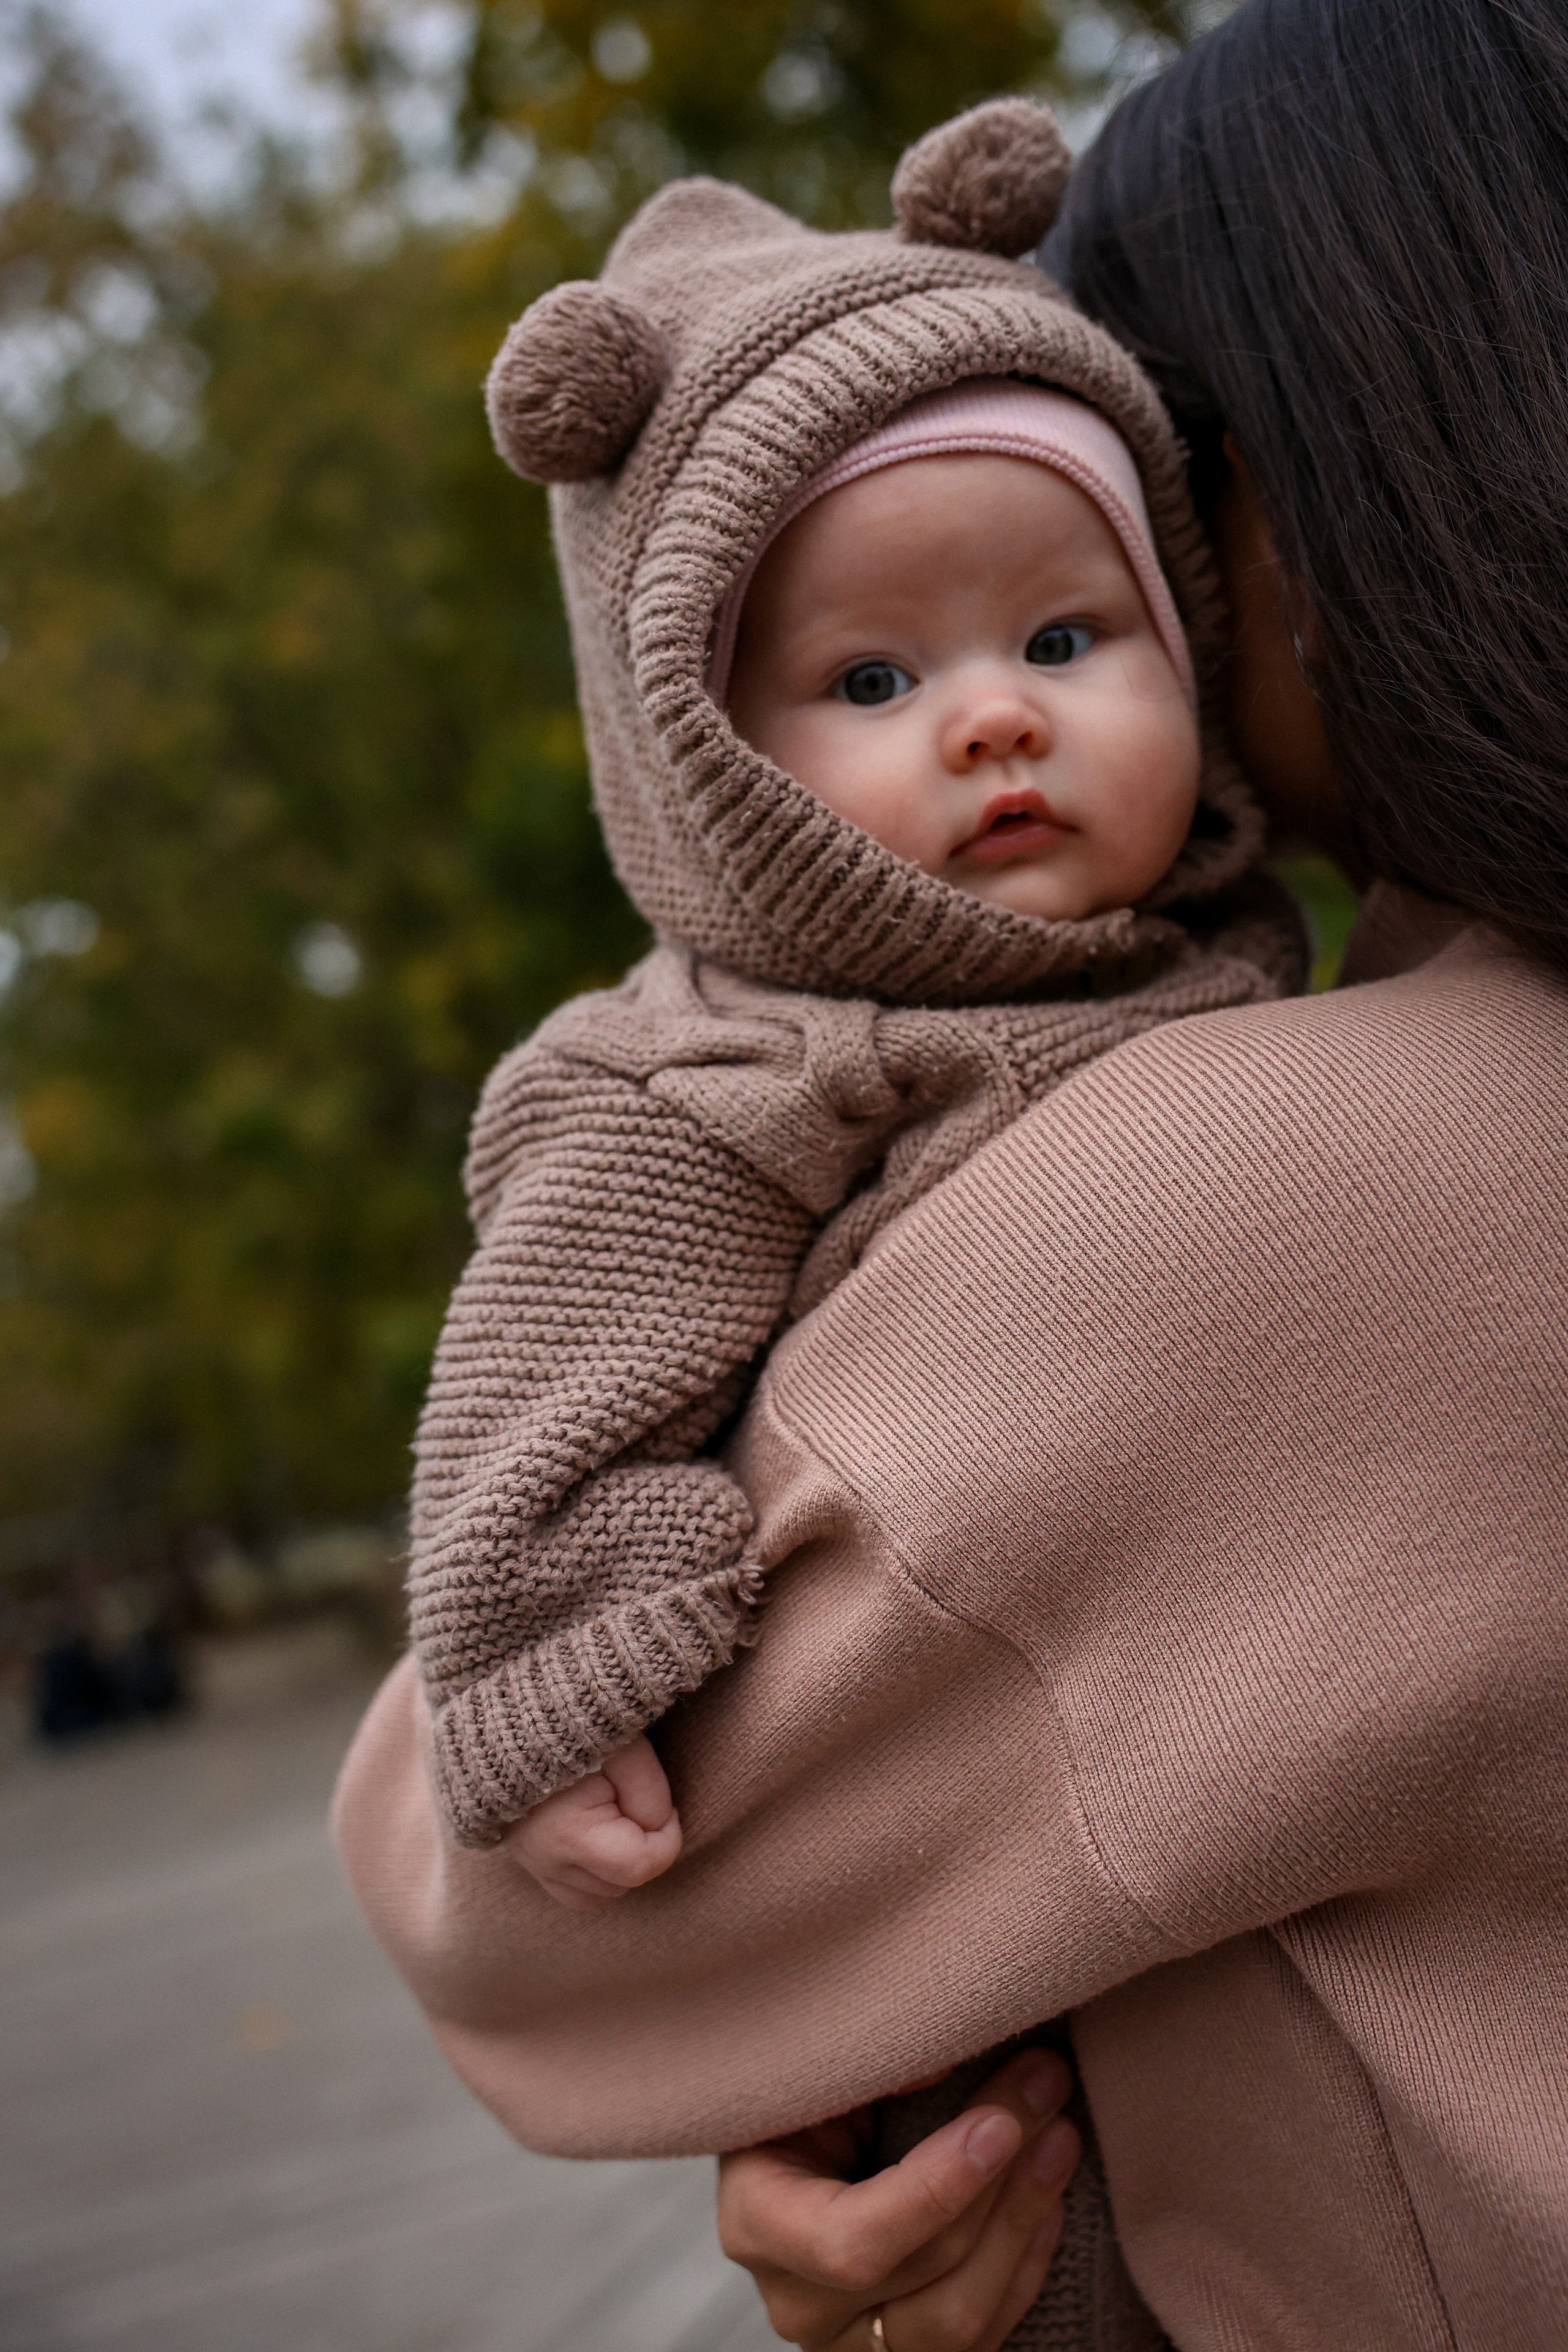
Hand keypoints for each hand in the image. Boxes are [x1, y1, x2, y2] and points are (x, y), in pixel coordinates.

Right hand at [501, 1734, 682, 1907]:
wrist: (515, 1716)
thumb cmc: (576, 1724)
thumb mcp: (626, 1747)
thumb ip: (651, 1794)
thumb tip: (657, 1829)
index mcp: (569, 1833)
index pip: (641, 1865)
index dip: (667, 1837)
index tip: (665, 1804)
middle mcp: (546, 1860)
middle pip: (622, 1884)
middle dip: (644, 1849)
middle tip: (635, 1801)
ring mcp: (533, 1864)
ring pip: (598, 1894)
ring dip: (620, 1865)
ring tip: (618, 1816)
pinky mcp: (528, 1860)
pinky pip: (574, 1891)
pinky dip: (595, 1873)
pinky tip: (600, 1834)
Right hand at [718, 2047, 1080, 2350]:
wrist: (791, 2152)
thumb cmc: (800, 2101)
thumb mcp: (808, 2071)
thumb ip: (862, 2064)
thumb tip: (941, 2063)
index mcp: (758, 2225)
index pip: (850, 2241)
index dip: (934, 2190)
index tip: (998, 2126)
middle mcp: (801, 2303)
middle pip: (923, 2272)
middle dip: (999, 2181)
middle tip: (1048, 2089)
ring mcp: (854, 2342)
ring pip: (961, 2317)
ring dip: (1023, 2221)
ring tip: (1061, 2137)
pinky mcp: (906, 2348)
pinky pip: (982, 2335)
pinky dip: (1025, 2265)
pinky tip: (1050, 2199)